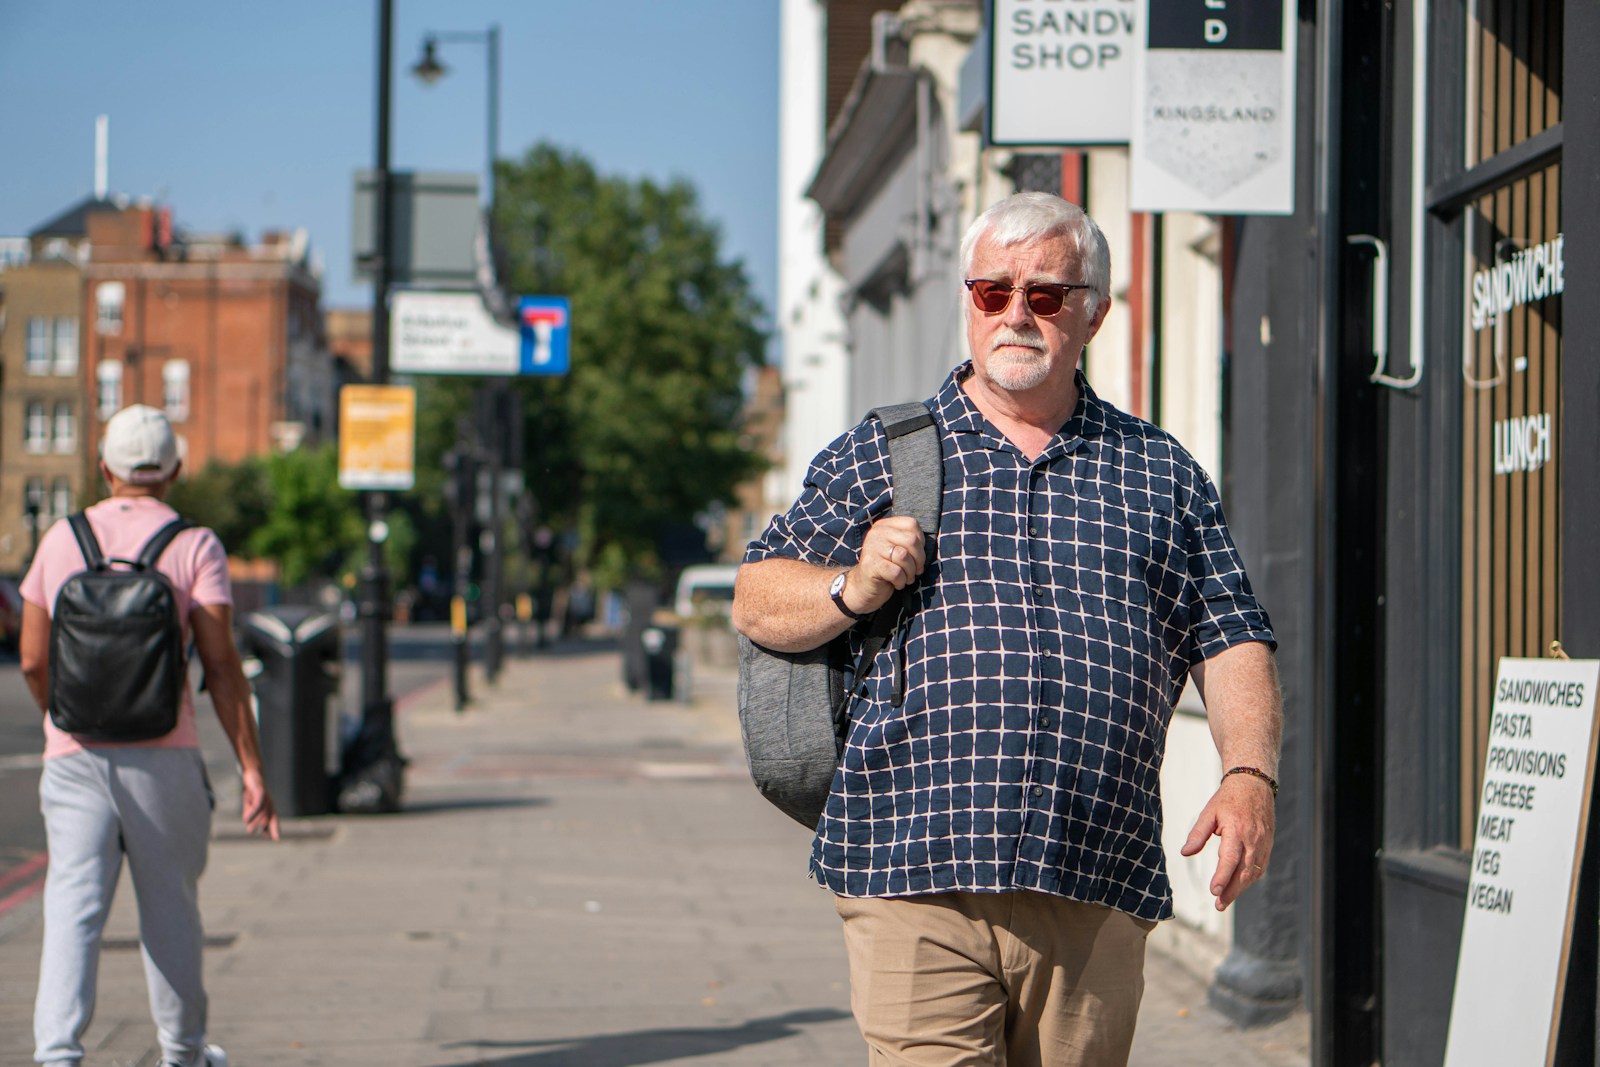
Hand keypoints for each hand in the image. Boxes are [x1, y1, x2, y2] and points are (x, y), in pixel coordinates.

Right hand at [240, 767, 280, 840]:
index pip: (273, 819)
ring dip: (256, 823)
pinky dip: (253, 812)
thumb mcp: (249, 803)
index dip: (274, 829)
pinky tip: (246, 819)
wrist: (252, 772)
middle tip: (260, 835)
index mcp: (268, 806)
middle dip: (270, 828)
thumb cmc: (251, 789)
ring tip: (250, 831)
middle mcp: (270, 803)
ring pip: (264, 812)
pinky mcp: (260, 791)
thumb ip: (250, 812)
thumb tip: (248, 823)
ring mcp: (266, 797)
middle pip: (272, 817)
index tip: (276, 839)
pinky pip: (258, 803)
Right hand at [846, 516, 927, 614]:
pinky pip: (896, 572)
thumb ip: (909, 541)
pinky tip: (896, 584)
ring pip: (904, 557)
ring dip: (910, 572)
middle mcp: (876, 533)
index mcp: (884, 526)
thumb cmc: (887, 568)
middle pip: (911, 540)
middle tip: (915, 571)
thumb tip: (926, 545)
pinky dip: (901, 581)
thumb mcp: (897, 549)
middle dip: (919, 560)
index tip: (915, 556)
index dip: (920, 543)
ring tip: (906, 578)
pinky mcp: (871, 565)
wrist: (863, 588)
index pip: (912, 524)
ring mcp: (872, 548)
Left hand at [1181, 772, 1273, 910]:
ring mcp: (1263, 843)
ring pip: (1253, 872)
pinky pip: (1260, 867)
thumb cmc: (1228, 799)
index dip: (1222, 877)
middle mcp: (1253, 839)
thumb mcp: (1209, 813)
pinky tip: (1239, 886)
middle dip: (1231, 891)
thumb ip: (1198, 834)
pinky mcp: (1268, 845)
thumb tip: (1185, 853)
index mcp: (1237, 830)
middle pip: (1243, 871)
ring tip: (1225, 900)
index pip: (1230, 859)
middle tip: (1219, 905)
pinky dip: (1249, 879)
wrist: (1254, 785)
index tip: (1214, 891)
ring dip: (1240, 889)